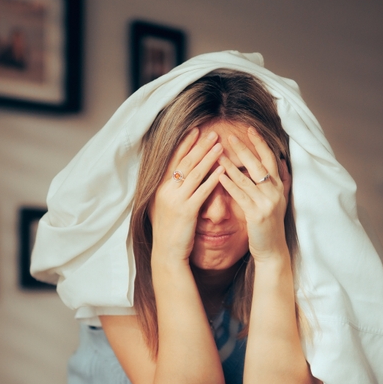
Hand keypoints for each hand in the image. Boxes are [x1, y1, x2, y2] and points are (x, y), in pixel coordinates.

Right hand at [149, 127, 224, 264]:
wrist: (166, 253)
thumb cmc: (168, 230)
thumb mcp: (164, 206)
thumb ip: (170, 189)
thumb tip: (178, 174)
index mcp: (160, 188)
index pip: (173, 160)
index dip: (185, 144)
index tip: (195, 131)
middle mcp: (166, 191)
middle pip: (185, 163)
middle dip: (199, 146)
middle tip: (212, 133)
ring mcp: (176, 200)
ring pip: (195, 174)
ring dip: (208, 157)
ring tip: (220, 145)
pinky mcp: (187, 211)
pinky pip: (202, 191)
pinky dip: (213, 179)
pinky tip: (222, 170)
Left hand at [218, 127, 291, 262]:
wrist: (273, 250)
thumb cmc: (271, 226)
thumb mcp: (279, 201)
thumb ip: (282, 181)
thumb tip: (282, 162)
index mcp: (280, 186)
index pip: (270, 158)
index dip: (260, 143)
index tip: (249, 129)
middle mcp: (275, 192)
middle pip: (259, 164)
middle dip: (244, 149)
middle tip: (230, 135)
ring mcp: (267, 203)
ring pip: (247, 178)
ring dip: (231, 164)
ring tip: (217, 153)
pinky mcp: (256, 214)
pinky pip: (240, 195)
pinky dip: (229, 184)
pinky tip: (219, 176)